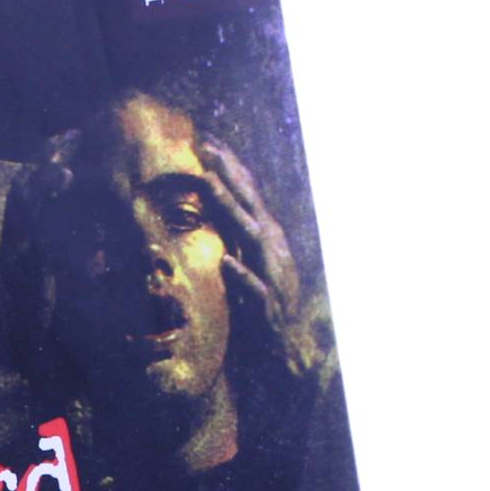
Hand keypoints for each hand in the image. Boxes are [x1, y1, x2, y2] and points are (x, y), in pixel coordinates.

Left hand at [197, 139, 332, 385]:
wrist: (283, 349)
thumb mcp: (246, 261)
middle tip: (205, 147)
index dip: (229, 167)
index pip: (246, 194)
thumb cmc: (259, 305)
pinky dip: (241, 274)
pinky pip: (253, 289)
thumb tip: (218, 208)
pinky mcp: (266, 306)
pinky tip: (226, 262)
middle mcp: (271, 249)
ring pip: (250, 236)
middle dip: (228, 173)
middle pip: (248, 203)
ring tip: (209, 184)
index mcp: (264, 237)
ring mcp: (271, 275)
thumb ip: (236, 236)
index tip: (206, 141)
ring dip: (230, 209)